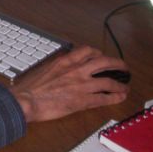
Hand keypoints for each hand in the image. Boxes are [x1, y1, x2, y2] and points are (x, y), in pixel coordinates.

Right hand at [9, 45, 129, 122]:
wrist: (27, 101)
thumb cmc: (30, 88)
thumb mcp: (44, 69)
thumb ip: (56, 66)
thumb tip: (61, 67)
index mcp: (65, 61)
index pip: (87, 51)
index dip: (98, 53)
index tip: (101, 56)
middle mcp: (76, 70)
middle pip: (103, 62)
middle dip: (117, 64)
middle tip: (122, 67)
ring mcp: (81, 85)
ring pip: (108, 81)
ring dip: (120, 84)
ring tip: (125, 86)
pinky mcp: (83, 100)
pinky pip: (104, 98)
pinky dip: (115, 98)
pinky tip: (119, 98)